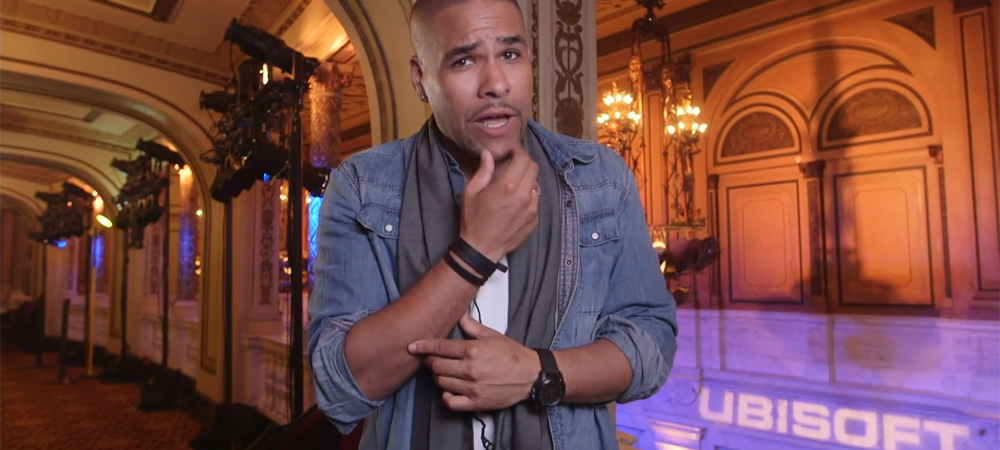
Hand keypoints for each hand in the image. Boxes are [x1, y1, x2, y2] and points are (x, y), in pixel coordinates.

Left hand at [408, 315, 539, 410]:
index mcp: (472, 350)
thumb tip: (460, 315)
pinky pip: (451, 402)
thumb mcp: (492, 335)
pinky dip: (446, 396)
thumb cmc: (512, 354)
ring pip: (441, 382)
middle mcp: (470, 369)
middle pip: (436, 366)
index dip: (423, 346)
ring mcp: (472, 387)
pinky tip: (449, 390)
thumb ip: (472, 327)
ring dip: (438, 377)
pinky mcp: (476, 402)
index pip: (440, 347)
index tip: (413, 346)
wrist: (530, 375)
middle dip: (430, 362)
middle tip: (431, 360)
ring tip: (444, 372)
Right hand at [459, 148, 539, 261]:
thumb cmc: (473, 219)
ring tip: (515, 184)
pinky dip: (529, 195)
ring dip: (528, 179)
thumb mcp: (471, 193)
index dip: (519, 152)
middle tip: (514, 165)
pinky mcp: (535, 219)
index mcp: (507, 186)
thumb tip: (488, 154)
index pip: (524, 159)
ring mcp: (532, 208)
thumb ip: (483, 171)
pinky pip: (536, 199)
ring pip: (537, 183)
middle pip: (534, 168)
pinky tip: (517, 200)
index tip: (512, 153)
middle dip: (525, 163)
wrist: (481, 249)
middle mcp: (523, 195)